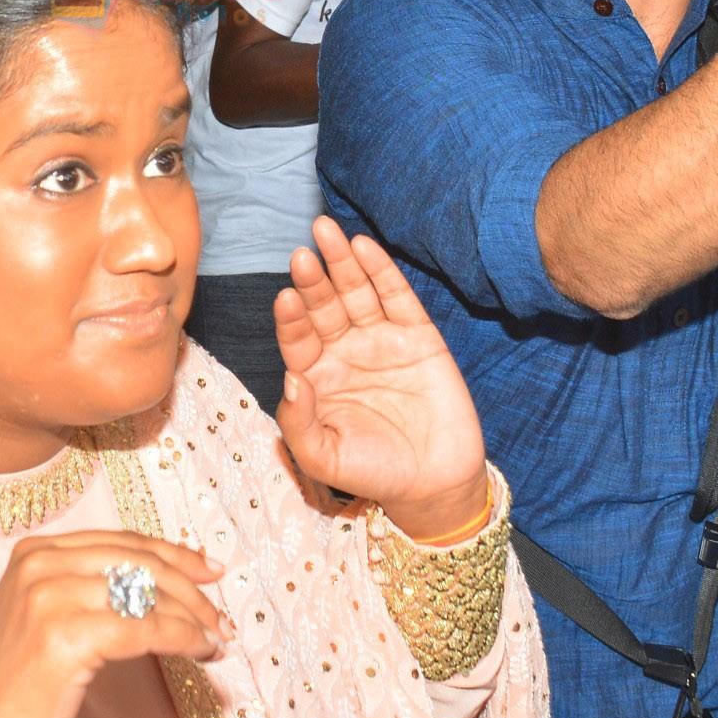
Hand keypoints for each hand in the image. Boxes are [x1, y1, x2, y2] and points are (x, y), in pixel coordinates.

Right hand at [0, 530, 228, 717]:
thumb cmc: (9, 701)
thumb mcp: (42, 626)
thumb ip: (88, 597)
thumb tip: (164, 590)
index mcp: (33, 553)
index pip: (122, 542)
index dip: (174, 555)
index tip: (210, 571)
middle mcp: (39, 565)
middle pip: (140, 561)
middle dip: (192, 587)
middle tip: (221, 616)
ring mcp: (49, 598)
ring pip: (148, 594)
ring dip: (194, 617)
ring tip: (216, 640)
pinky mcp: (64, 638)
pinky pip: (147, 629)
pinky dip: (183, 639)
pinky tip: (200, 653)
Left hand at [272, 216, 487, 538]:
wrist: (433, 484)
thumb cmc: (371, 472)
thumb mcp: (323, 456)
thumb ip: (298, 422)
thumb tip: (291, 379)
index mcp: (317, 374)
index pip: (297, 336)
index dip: (291, 317)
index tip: (285, 298)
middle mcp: (344, 350)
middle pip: (324, 304)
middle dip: (313, 278)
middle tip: (302, 253)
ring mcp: (381, 339)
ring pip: (356, 291)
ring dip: (341, 262)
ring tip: (327, 232)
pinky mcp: (418, 336)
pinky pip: (397, 297)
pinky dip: (381, 271)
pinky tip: (364, 248)